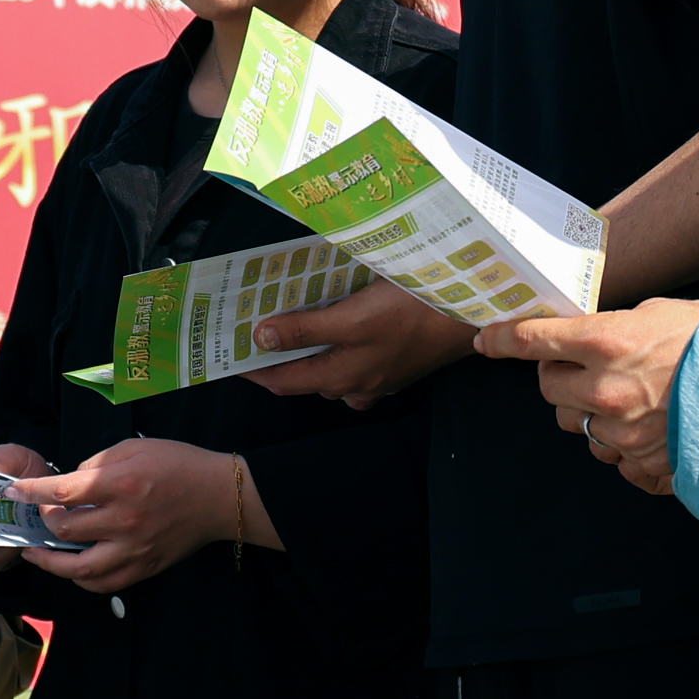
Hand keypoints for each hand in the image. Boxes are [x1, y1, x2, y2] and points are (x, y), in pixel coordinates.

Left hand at [1, 434, 262, 592]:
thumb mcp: (134, 448)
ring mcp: (134, 549)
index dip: (32, 492)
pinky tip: (72, 569)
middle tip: (42, 513)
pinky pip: (104, 584)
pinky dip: (81, 579)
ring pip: (79, 568)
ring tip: (36, 554)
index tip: (14, 491)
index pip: (63, 492)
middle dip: (45, 520)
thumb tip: (69, 483)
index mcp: (121, 484)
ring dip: (50, 562)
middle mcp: (124, 521)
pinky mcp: (144, 567)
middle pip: (66, 531)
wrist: (218, 496)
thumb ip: (96, 464)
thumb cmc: (178, 465)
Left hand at [248, 276, 470, 406]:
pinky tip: (344, 326)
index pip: (282, 381)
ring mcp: (381, 379)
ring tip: (293, 323)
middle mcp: (358, 387)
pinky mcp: (398, 365)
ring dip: (312, 352)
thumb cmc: (412, 311)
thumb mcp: (353, 318)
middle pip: (306, 377)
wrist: (473, 314)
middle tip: (255, 330)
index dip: (251, 369)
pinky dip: (342, 348)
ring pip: (333, 371)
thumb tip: (260, 338)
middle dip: (279, 357)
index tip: (225, 356)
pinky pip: (358, 361)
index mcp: (341, 378)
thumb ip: (306, 330)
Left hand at [477, 296, 698, 498]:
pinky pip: (608, 453)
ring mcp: (622, 430)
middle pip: (547, 388)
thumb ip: (607, 329)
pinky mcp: (642, 460)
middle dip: (559, 376)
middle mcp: (606, 389)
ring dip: (587, 409)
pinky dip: (619, 440)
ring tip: (626, 394)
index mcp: (606, 342)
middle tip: (588, 364)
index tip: (485, 340)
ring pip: (573, 423)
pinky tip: (646, 422)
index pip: (531, 341)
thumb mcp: (654, 314)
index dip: (501, 339)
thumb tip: (573, 340)